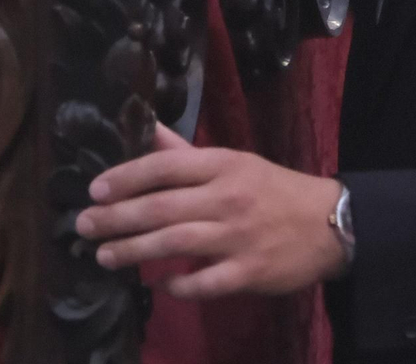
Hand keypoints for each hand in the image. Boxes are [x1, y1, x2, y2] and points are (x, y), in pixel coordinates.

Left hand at [75, 122, 347, 299]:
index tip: (95, 190)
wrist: (330, 223)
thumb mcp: (234, 162)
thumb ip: (186, 154)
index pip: (165, 167)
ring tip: (104, 256)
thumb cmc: (273, 190)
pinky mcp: (250, 272)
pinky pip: (205, 282)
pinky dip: (179, 285)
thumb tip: (147, 131)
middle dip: (117, 218)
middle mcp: (228, 198)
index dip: (126, 177)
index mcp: (223, 166)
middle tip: (85, 226)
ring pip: (176, 243)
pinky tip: (159, 284)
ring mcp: (238, 237)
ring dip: (134, 251)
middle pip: (162, 207)